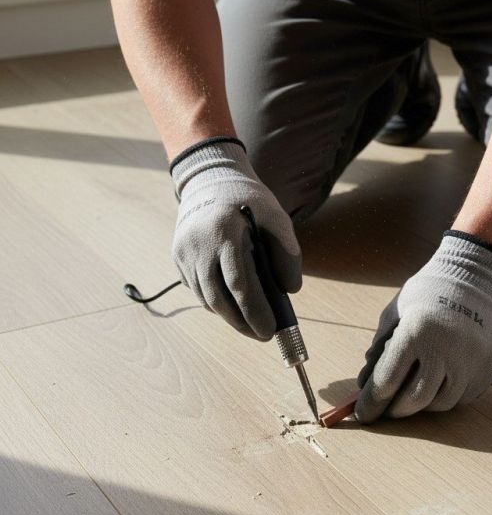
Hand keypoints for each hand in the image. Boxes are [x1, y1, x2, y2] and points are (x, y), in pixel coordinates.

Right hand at [170, 137, 300, 339]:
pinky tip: (233, 307)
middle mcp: (198, 244)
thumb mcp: (276, 217)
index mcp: (224, 231)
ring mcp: (184, 252)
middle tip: (263, 335)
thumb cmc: (248, 201)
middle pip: (218, 299)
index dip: (254, 312)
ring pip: (206, 299)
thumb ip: (287, 252)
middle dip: (242, 323)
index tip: (270, 330)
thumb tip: (291, 290)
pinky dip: (216, 303)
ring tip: (251, 325)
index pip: (239, 284)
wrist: (209, 179)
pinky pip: (198, 290)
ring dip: (229, 317)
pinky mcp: (178, 257)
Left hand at [356, 231, 491, 422]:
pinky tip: (438, 385)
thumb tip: (365, 385)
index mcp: (416, 331)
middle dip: (396, 410)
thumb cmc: (427, 293)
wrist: (474, 277)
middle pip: (415, 400)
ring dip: (423, 405)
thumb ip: (379, 348)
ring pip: (441, 404)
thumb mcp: (395, 312)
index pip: (387, 381)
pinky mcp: (488, 368)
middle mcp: (446, 348)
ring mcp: (470, 360)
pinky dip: (446, 398)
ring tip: (413, 394)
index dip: (372, 403)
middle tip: (388, 410)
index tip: (364, 414)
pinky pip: (463, 398)